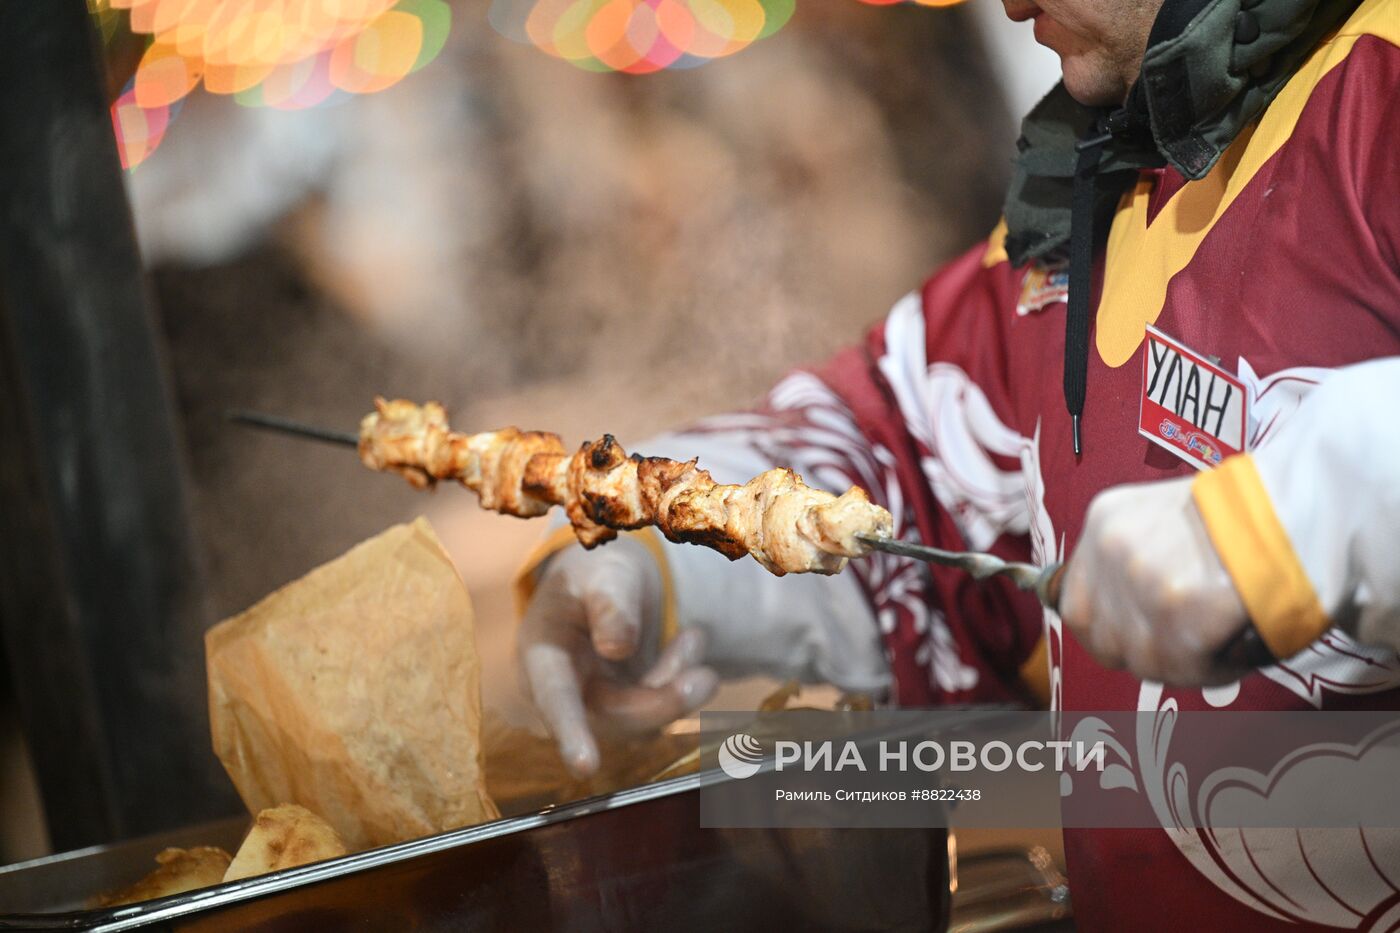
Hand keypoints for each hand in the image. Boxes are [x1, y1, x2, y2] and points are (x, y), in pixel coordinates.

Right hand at [518, 537, 718, 776]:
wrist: (611, 583)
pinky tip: (689, 642)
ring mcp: (597, 704)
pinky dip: (682, 680)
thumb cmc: (598, 575)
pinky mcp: (628, 709)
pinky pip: (661, 712)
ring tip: (695, 635)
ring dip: (677, 687)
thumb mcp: (604, 573)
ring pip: (642, 720)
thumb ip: (611, 605)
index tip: (585, 767)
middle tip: (706, 678)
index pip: (555, 697)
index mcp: (542, 653)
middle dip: (662, 701)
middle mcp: (566, 690)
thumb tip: (617, 649)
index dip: (570, 732)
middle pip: (612, 716)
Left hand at [1058, 474, 1251, 685]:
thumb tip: (1123, 616)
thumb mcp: (1163, 518)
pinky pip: (1185, 668)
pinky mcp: (1181, 613)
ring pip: (1146, 661)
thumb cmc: (1241, 516)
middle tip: (1183, 649)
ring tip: (1220, 644)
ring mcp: (1142, 581)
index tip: (1136, 640)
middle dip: (1143, 654)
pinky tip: (1236, 648)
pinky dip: (1214, 668)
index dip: (1106, 633)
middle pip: (1105, 640)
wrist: (1298, 507)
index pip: (1075, 606)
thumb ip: (1133, 561)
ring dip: (1184, 664)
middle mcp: (1111, 548)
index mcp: (1103, 520)